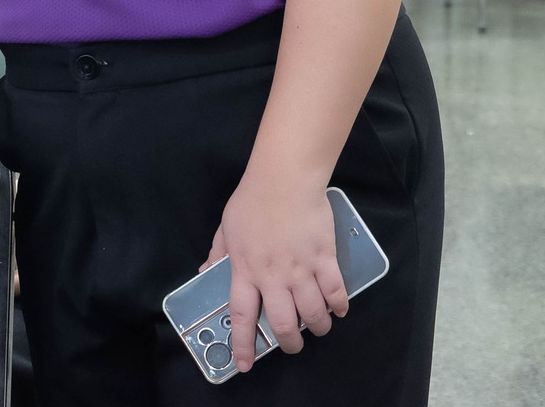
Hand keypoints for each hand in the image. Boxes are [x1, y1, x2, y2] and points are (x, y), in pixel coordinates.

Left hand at [200, 172, 346, 370]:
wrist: (284, 179)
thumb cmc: (252, 201)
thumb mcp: (226, 228)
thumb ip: (218, 254)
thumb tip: (205, 272)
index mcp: (246, 271)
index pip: (242, 317)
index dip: (243, 345)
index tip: (244, 365)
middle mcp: (274, 278)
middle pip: (284, 324)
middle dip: (290, 343)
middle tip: (293, 345)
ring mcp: (301, 270)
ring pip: (313, 314)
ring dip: (318, 327)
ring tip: (318, 328)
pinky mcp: (324, 258)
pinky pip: (335, 291)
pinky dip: (339, 305)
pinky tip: (339, 309)